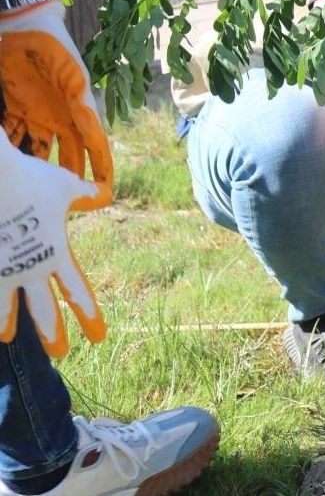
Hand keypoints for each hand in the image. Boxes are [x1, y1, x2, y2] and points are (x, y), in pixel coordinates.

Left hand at [0, 2, 112, 210]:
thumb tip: (94, 135)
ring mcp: (35, 113)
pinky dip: (13, 150)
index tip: (104, 192)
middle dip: (68, 179)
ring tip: (35, 193)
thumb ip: (81, 104)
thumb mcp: (73, 76)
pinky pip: (12, 134)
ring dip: (38, 169)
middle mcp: (59, 116)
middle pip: (66, 155)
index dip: (100, 168)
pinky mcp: (14, 106)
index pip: (94, 145)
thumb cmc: (54, 44)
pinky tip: (12, 166)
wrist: (23, 21)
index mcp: (78, 108)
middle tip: (68, 204)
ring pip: (37, 149)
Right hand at [0, 139, 106, 356]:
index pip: (77, 292)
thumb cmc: (29, 179)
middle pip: (43, 312)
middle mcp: (27, 270)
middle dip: (52, 333)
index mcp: (55, 255)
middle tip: (61, 353)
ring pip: (2, 310)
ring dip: (5, 324)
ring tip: (6, 338)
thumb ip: (85, 194)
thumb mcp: (64, 185)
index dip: (89, 315)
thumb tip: (106, 193)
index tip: (99, 338)